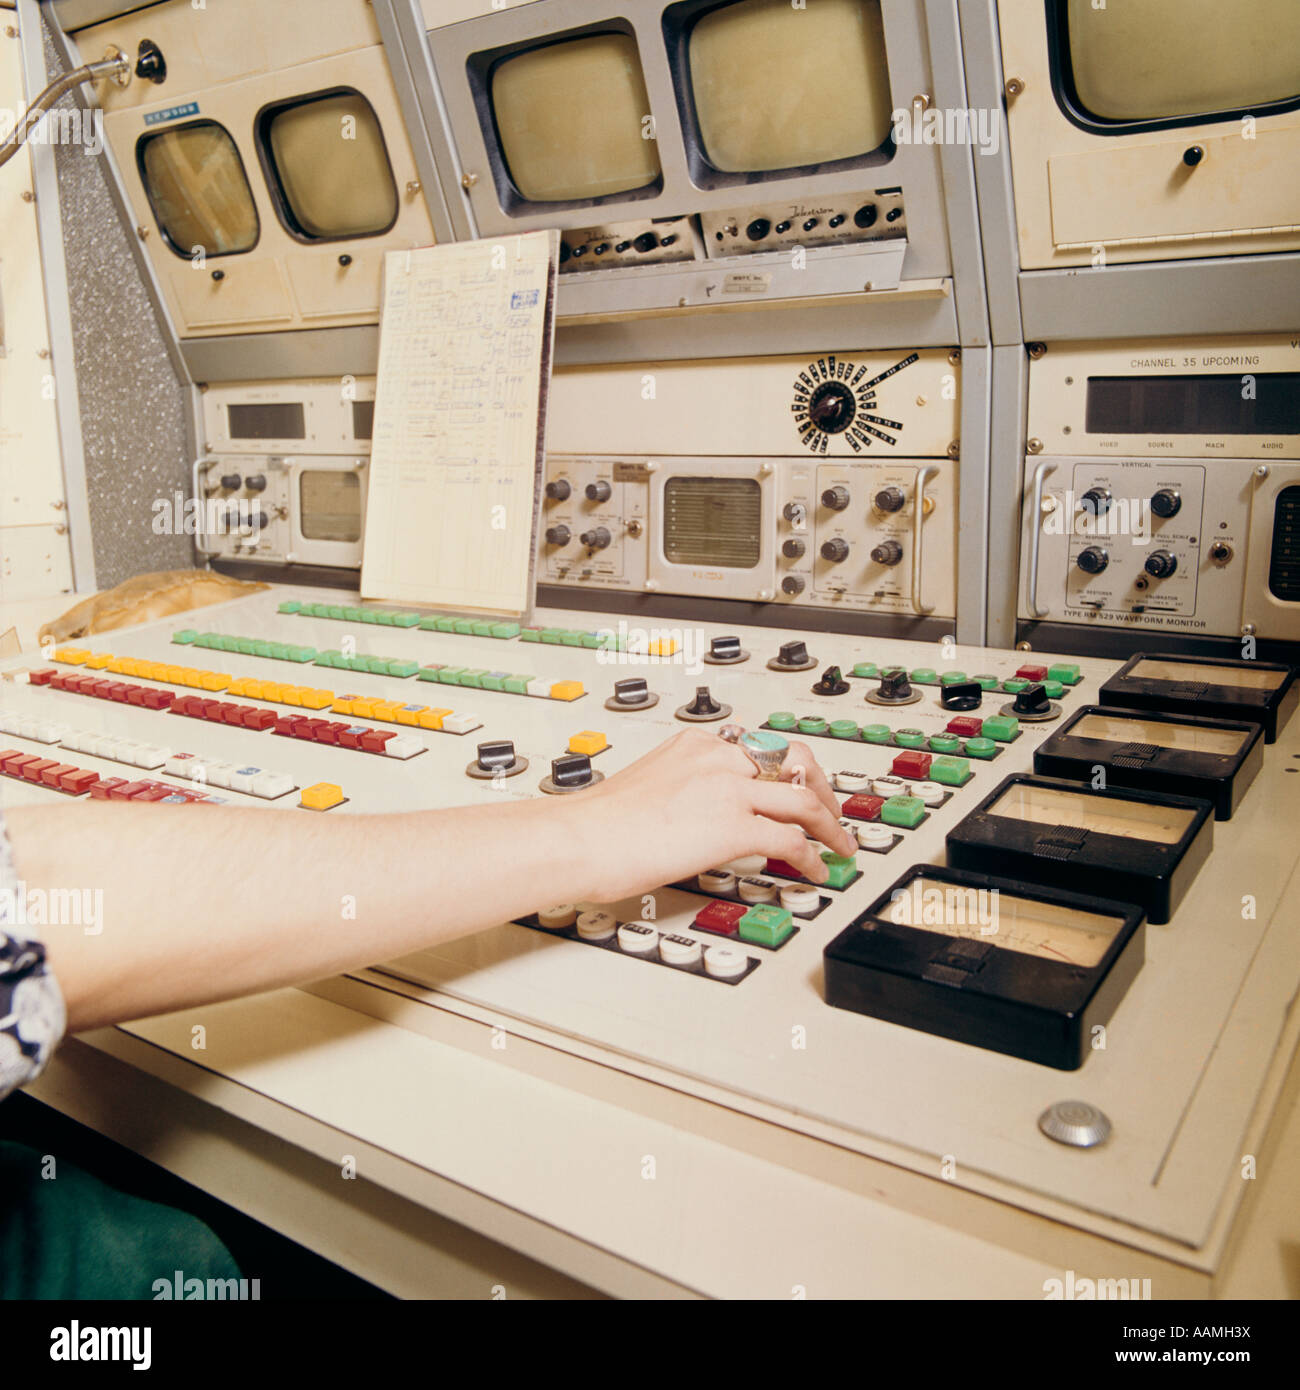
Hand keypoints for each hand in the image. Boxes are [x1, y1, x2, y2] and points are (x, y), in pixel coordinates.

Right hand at [563, 726, 856, 903]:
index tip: (800, 784)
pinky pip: (792, 839)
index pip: (760, 746)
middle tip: (832, 811)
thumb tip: (699, 815)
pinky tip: (815, 870)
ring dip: (831, 824)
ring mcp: (728, 790)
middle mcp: (716, 759)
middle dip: (822, 786)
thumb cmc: (599, 823)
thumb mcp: (649, 785)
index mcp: (695, 744)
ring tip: (840, 845)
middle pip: (795, 758)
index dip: (791, 767)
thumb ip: (684, 789)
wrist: (580, 838)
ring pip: (804, 797)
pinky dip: (813, 857)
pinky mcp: (732, 826)